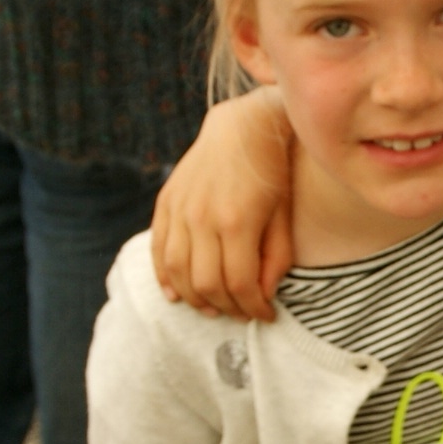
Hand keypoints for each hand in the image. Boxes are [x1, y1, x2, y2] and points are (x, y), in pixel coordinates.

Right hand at [151, 87, 294, 318]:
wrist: (242, 128)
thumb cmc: (272, 173)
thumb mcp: (284, 215)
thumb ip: (275, 259)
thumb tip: (262, 296)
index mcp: (237, 221)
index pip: (240, 284)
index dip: (254, 308)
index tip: (266, 315)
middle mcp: (203, 217)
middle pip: (207, 284)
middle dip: (227, 308)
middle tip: (243, 314)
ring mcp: (180, 210)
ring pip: (178, 272)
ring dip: (196, 299)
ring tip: (214, 308)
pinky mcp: (167, 203)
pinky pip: (158, 249)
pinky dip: (164, 277)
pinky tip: (176, 295)